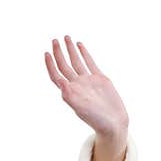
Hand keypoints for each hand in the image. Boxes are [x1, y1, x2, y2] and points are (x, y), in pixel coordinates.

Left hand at [45, 36, 128, 160]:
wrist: (113, 123)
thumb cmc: (96, 120)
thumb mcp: (81, 108)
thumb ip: (70, 96)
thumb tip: (61, 83)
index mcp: (70, 92)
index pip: (56, 75)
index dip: (50, 65)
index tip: (46, 53)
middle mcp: (77, 85)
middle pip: (64, 66)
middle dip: (59, 53)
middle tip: (54, 39)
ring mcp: (88, 81)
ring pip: (76, 62)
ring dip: (70, 50)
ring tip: (66, 37)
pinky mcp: (100, 79)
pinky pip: (89, 63)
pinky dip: (84, 53)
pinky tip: (79, 45)